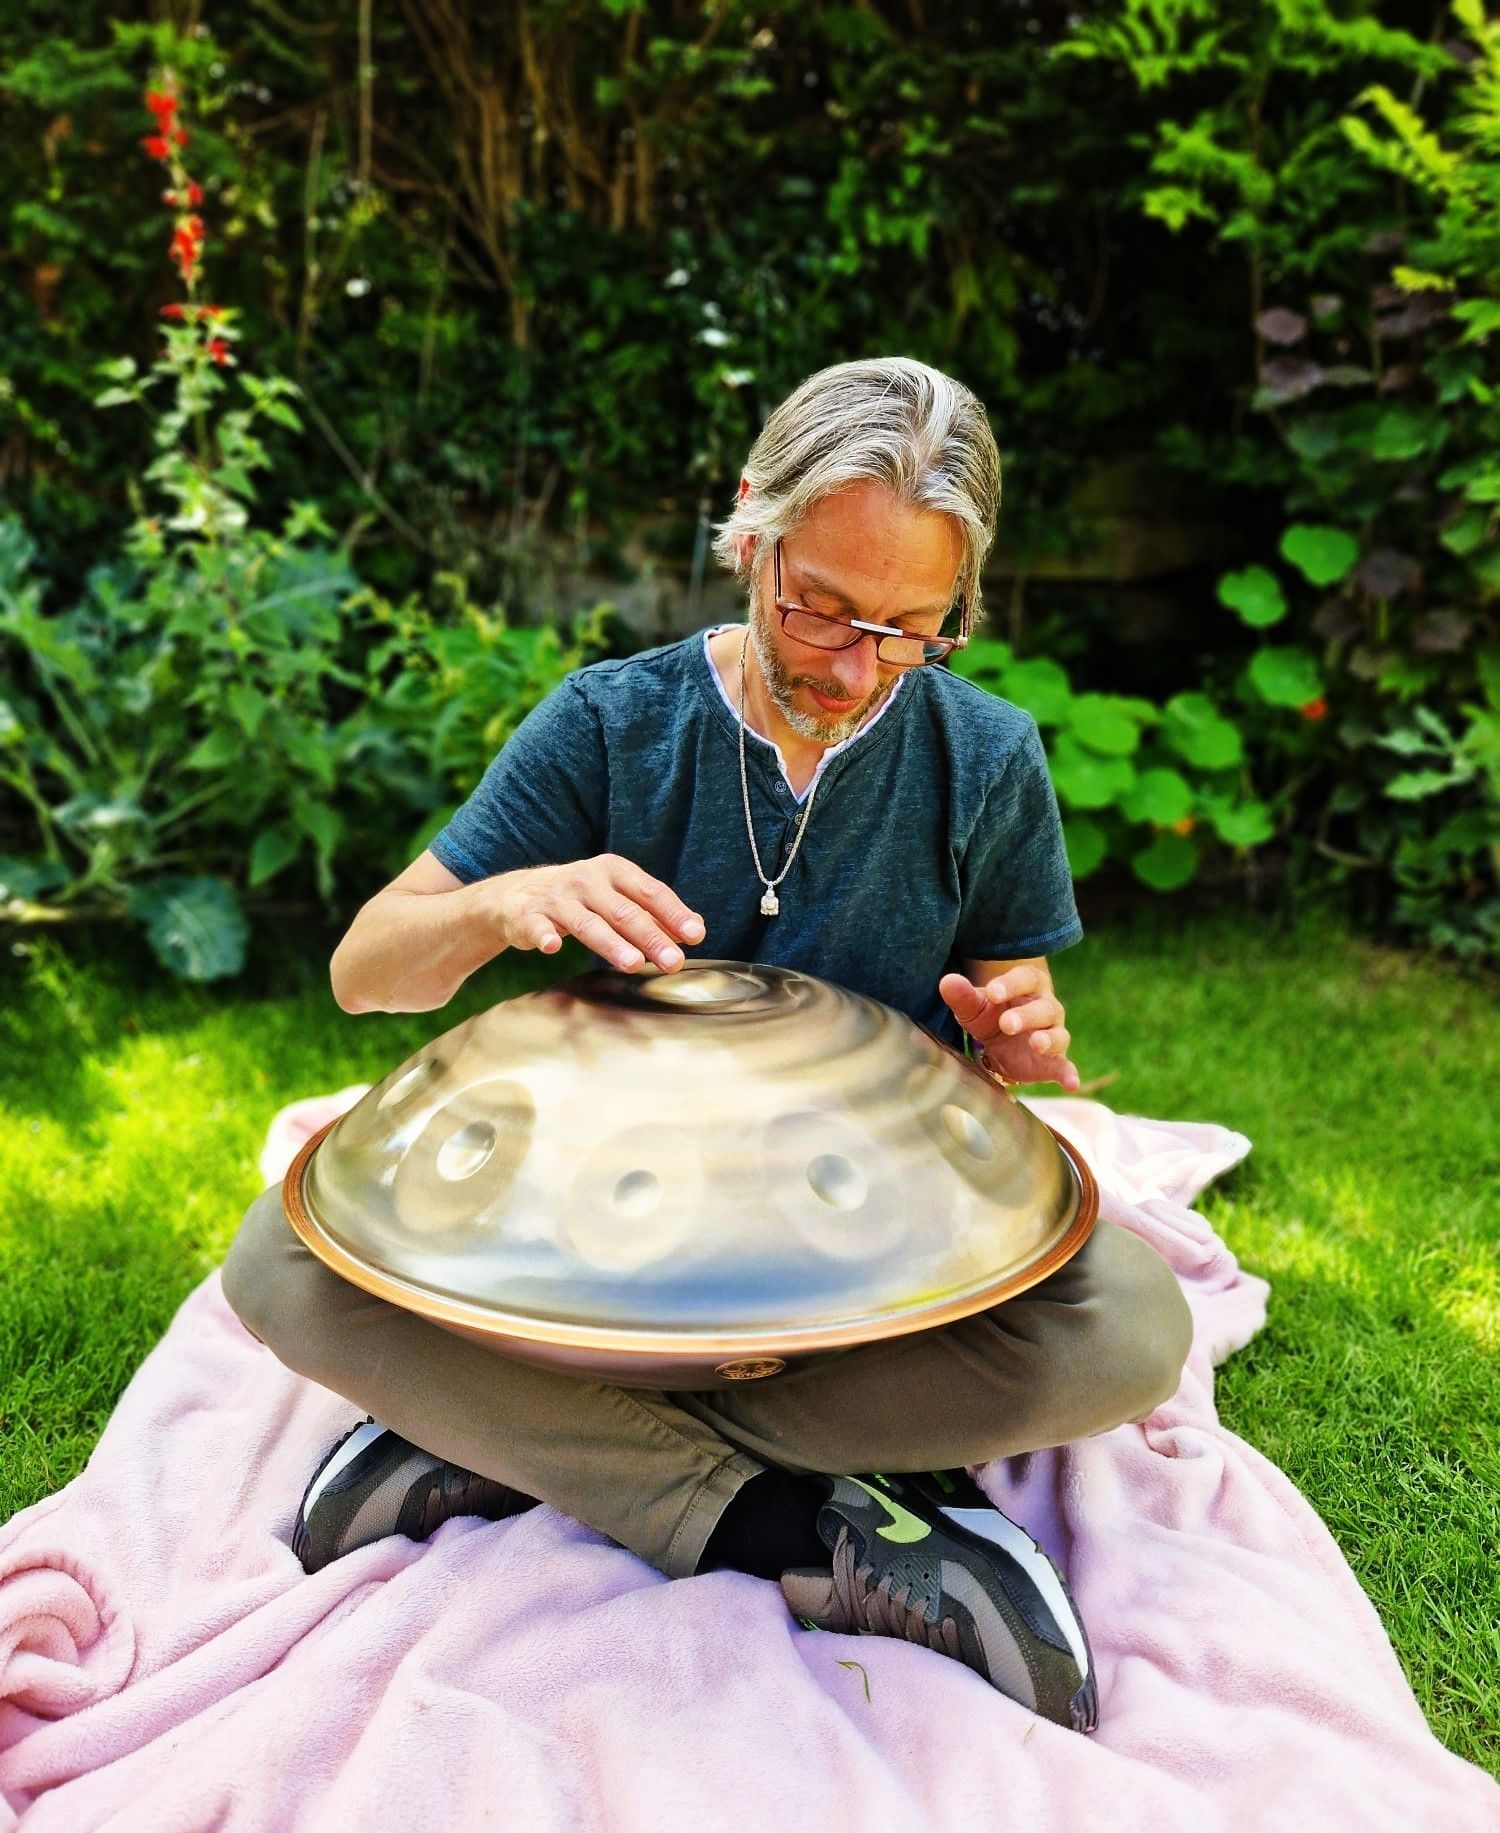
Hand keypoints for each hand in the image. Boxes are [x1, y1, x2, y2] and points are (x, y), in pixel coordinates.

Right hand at [487, 855, 705, 972]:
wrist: (518, 894)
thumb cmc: (581, 898)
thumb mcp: (618, 896)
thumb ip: (654, 912)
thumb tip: (696, 928)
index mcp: (614, 871)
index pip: (651, 892)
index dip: (674, 913)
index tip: (696, 935)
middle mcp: (587, 880)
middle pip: (624, 911)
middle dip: (651, 937)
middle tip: (674, 961)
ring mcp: (557, 898)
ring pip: (589, 923)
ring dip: (612, 944)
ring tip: (634, 964)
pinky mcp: (529, 915)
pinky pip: (538, 927)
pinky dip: (544, 936)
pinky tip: (553, 948)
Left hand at [938, 965, 1080, 1092]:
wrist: (1001, 1040)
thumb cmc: (990, 1013)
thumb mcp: (974, 1005)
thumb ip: (963, 995)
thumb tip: (947, 982)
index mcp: (1028, 985)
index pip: (1025, 978)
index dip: (1010, 984)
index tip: (992, 993)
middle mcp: (1046, 1007)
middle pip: (1043, 1008)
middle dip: (1026, 1016)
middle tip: (1006, 1024)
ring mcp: (1052, 1034)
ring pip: (1057, 1034)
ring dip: (1048, 1039)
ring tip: (1036, 1044)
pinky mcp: (1053, 1061)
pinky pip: (1065, 1067)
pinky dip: (1069, 1075)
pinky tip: (1071, 1084)